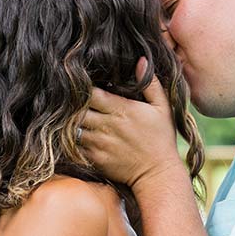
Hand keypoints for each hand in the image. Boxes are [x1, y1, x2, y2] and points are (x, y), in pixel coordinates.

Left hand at [79, 57, 181, 189]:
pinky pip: (75, 145)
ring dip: (72, 122)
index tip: (81, 85)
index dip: (82, 88)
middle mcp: (107, 125)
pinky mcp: (95, 158)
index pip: (90, 92)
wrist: (158, 174)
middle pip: (77, 109)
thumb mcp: (162, 108)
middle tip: (72, 100)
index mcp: (121, 109)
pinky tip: (78, 135)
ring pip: (74, 127)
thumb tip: (141, 61)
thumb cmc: (161, 139)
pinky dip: (73, 139)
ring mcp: (99, 143)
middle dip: (73, 104)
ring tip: (72, 117)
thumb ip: (151, 83)